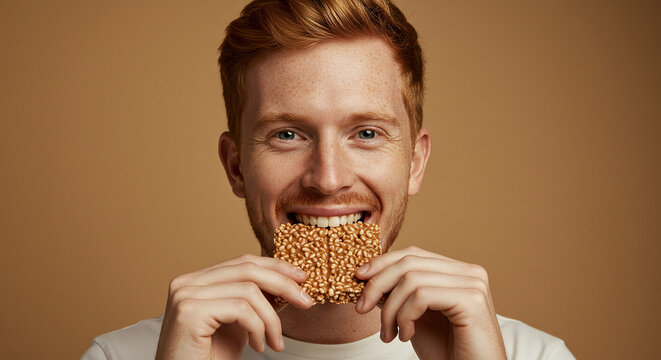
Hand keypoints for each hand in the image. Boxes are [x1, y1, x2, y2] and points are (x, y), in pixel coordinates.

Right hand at [155, 254, 313, 359]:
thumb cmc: (209, 359)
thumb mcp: (240, 324)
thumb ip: (256, 301)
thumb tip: (291, 284)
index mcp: (196, 281)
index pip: (243, 262)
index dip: (276, 267)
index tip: (302, 279)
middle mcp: (186, 282)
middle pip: (247, 269)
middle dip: (283, 284)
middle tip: (306, 302)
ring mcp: (185, 295)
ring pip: (248, 291)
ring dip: (271, 319)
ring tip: (275, 342)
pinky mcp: (189, 312)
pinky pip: (241, 309)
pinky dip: (258, 328)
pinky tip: (257, 346)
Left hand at [355, 246, 506, 359]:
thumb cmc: (447, 351)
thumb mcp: (416, 317)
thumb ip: (399, 294)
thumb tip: (368, 278)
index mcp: (457, 272)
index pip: (412, 254)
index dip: (381, 263)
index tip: (358, 279)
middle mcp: (468, 272)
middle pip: (408, 262)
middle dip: (377, 284)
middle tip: (362, 308)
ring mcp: (473, 283)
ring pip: (411, 280)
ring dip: (390, 309)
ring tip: (389, 334)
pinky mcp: (471, 300)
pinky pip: (422, 296)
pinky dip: (405, 316)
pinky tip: (406, 335)